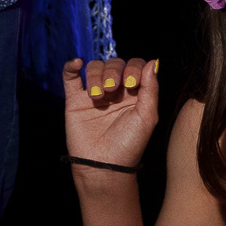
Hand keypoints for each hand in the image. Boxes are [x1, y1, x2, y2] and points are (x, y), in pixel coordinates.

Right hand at [64, 56, 158, 171]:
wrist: (104, 164)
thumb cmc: (130, 144)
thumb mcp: (147, 116)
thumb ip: (151, 89)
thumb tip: (154, 61)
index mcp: (136, 93)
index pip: (135, 66)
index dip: (134, 68)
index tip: (132, 84)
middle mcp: (116, 91)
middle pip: (114, 64)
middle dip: (114, 72)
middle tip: (112, 90)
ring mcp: (95, 94)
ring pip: (94, 68)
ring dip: (97, 75)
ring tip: (99, 95)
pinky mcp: (75, 100)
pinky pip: (70, 77)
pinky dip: (71, 66)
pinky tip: (76, 63)